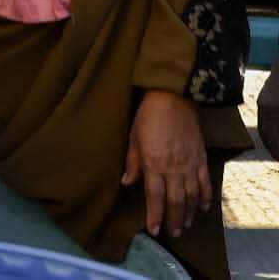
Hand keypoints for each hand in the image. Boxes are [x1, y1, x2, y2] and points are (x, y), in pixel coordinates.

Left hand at [123, 89, 210, 238]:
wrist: (173, 99)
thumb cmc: (148, 117)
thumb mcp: (133, 139)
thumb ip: (132, 163)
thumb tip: (126, 183)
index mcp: (154, 164)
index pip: (155, 196)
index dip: (155, 215)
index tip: (155, 230)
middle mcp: (173, 169)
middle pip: (175, 201)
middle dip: (174, 219)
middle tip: (173, 233)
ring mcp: (190, 165)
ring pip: (191, 196)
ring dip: (188, 213)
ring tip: (185, 225)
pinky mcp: (201, 159)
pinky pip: (205, 183)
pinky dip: (205, 197)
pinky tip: (202, 208)